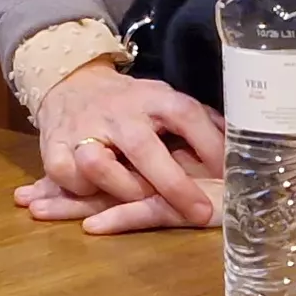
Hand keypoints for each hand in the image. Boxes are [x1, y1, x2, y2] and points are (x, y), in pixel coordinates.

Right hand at [15, 60, 225, 233]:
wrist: (70, 82)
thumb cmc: (130, 103)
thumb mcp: (165, 102)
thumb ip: (200, 122)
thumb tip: (243, 143)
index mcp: (153, 98)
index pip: (186, 114)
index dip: (211, 144)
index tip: (232, 174)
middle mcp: (119, 113)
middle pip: (144, 147)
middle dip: (173, 184)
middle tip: (200, 213)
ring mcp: (83, 129)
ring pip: (97, 164)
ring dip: (121, 189)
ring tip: (140, 200)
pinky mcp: (52, 145)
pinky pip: (64, 174)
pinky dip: (78, 190)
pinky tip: (92, 196)